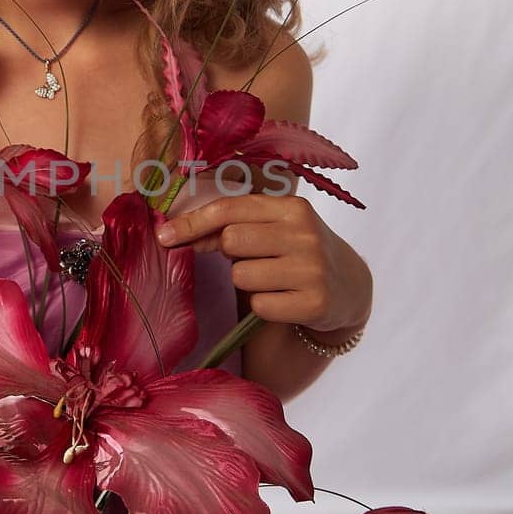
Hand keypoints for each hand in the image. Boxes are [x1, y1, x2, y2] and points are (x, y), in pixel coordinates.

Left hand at [157, 193, 371, 335]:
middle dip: (230, 253)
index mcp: (292, 207)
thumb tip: (172, 234)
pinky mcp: (315, 302)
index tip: (162, 236)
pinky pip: (260, 306)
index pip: (229, 210)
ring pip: (242, 275)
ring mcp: (312, 268)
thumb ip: (228, 228)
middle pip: (232, 241)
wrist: (350, 287)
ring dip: (247, 282)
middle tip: (252, 258)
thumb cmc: (296, 252)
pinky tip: (284, 299)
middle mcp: (305, 233)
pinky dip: (263, 306)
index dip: (191, 223)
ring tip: (272, 279)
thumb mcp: (272, 230)